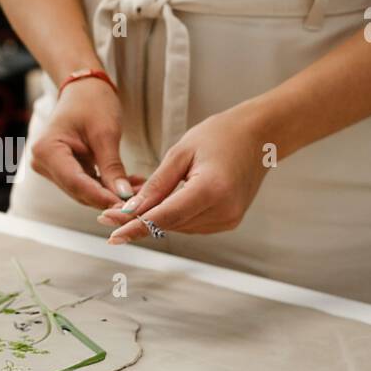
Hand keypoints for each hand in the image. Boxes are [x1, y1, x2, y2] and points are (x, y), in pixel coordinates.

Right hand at [30, 77, 141, 208]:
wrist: (83, 88)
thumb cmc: (91, 101)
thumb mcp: (105, 134)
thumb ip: (112, 168)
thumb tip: (123, 196)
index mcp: (47, 150)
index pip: (76, 183)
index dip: (101, 197)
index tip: (126, 206)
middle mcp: (43, 162)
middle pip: (78, 190)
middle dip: (108, 197)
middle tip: (138, 202)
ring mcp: (51, 167)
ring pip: (83, 191)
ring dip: (110, 193)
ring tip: (139, 192)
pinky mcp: (62, 170)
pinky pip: (85, 184)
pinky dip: (106, 186)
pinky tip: (128, 185)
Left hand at [98, 105, 271, 243]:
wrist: (259, 136)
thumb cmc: (221, 135)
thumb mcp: (181, 153)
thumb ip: (156, 185)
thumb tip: (131, 210)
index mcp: (212, 190)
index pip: (166, 217)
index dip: (136, 227)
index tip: (113, 235)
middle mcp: (223, 210)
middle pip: (170, 224)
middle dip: (140, 220)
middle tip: (111, 213)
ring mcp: (229, 219)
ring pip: (178, 227)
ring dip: (155, 218)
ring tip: (133, 203)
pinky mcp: (228, 221)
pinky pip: (191, 224)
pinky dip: (173, 216)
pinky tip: (160, 204)